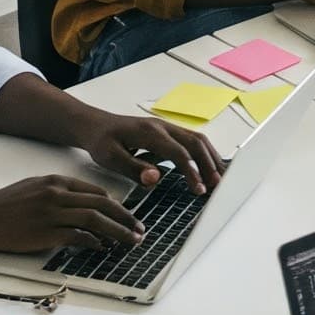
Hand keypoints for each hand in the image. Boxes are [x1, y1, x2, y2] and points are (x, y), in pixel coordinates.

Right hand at [0, 175, 144, 252]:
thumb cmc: (4, 204)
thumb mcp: (34, 187)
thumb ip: (59, 192)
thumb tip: (83, 206)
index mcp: (56, 181)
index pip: (96, 192)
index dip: (116, 205)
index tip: (127, 216)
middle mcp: (57, 194)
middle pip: (102, 204)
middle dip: (125, 217)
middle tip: (139, 229)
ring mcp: (51, 213)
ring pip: (95, 220)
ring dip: (118, 231)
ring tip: (131, 240)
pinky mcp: (44, 233)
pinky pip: (77, 237)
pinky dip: (94, 242)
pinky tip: (101, 248)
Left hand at [83, 111, 222, 192]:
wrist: (95, 125)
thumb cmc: (101, 142)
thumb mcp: (110, 158)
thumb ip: (133, 168)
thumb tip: (156, 178)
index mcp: (149, 133)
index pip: (178, 152)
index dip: (192, 170)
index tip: (199, 189)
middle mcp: (163, 127)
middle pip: (195, 142)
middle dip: (209, 164)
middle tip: (217, 186)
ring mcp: (167, 128)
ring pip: (197, 139)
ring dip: (210, 158)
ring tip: (218, 179)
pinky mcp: (168, 132)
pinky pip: (192, 140)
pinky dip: (204, 154)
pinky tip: (209, 167)